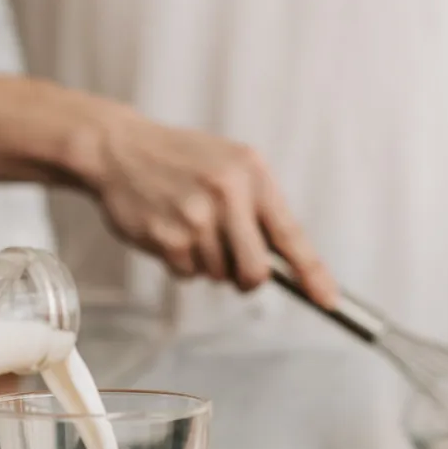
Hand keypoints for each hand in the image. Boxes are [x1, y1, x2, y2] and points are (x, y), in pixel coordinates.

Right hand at [90, 114, 337, 305]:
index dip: (313, 273)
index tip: (328, 300)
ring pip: (219, 274)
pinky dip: (181, 261)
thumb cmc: (180, 159)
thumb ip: (258, 206)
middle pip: (255, 272)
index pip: (290, 235)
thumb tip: (285, 262)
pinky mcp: (166, 238)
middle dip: (246, 278)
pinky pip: (188, 274)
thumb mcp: (230, 164)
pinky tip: (169, 230)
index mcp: (251, 173)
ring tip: (188, 226)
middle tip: (232, 263)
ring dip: (207, 263)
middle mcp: (227, 195)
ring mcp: (195, 218)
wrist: (119, 148)